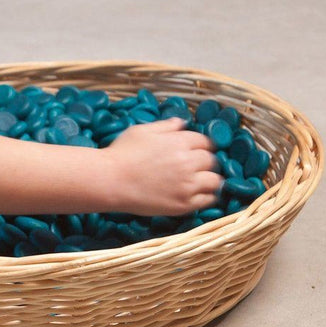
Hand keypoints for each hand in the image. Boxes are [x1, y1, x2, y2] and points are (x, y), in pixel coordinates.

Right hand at [103, 117, 221, 215]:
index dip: (200, 144)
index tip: (196, 149)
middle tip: (196, 165)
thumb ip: (166, 126)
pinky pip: (209, 200)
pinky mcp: (184, 204)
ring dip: (210, 178)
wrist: (110, 180)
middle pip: (211, 160)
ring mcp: (187, 185)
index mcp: (179, 142)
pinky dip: (207, 195)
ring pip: (215, 180)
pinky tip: (199, 193)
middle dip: (205, 160)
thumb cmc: (122, 153)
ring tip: (201, 180)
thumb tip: (182, 122)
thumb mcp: (142, 131)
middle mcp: (187, 162)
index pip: (205, 141)